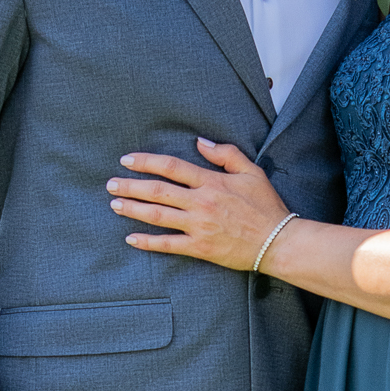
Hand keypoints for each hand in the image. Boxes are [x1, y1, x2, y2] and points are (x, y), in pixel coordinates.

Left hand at [108, 139, 289, 270]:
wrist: (278, 241)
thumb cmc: (266, 206)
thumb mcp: (252, 172)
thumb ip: (225, 154)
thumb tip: (200, 142)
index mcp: (211, 182)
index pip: (171, 167)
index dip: (146, 162)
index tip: (127, 160)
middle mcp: (201, 202)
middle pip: (158, 191)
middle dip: (131, 186)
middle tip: (111, 183)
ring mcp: (199, 226)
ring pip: (158, 215)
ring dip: (133, 209)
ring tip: (115, 204)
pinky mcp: (200, 248)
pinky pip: (168, 244)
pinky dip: (148, 242)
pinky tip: (131, 238)